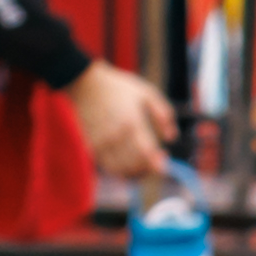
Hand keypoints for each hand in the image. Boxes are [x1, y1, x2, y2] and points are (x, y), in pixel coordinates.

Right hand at [65, 59, 177, 184]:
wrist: (83, 83)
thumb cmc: (117, 87)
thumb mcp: (145, 92)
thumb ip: (163, 114)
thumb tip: (172, 137)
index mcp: (131, 122)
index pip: (147, 154)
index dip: (157, 163)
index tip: (163, 161)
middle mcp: (115, 135)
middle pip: (135, 165)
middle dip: (148, 169)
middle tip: (154, 164)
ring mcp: (101, 143)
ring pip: (121, 170)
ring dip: (134, 172)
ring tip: (141, 166)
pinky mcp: (90, 147)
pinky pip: (107, 167)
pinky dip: (119, 169)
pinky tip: (126, 162)